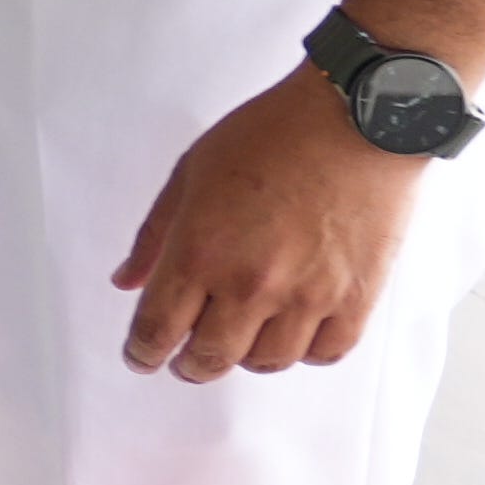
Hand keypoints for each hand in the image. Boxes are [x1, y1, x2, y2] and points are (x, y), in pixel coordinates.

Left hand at [113, 71, 429, 378]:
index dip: (143, 353)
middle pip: (210, 358)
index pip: (158, 330)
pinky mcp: (355, 299)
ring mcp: (307, 296)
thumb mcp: (191, 173)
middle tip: (187, 360)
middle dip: (190, 365)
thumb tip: (127, 281)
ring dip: (245, 357)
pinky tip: (292, 332)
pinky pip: (323, 354)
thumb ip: (155, 235)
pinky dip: (303, 352)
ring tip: (241, 338)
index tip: (142, 357)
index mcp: (201, 251)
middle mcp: (251, 283)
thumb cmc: (273, 135)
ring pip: (266, 362)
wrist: (357, 119)